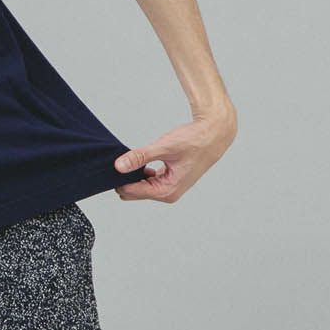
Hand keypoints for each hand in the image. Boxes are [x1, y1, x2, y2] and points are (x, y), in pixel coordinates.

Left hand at [112, 104, 237, 202]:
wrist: (213, 135)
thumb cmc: (194, 141)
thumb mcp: (164, 147)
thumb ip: (140, 157)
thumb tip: (119, 166)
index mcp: (166, 191)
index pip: (131, 192)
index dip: (120, 179)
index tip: (116, 164)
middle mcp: (167, 194)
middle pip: (133, 193)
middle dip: (126, 178)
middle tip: (125, 158)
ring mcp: (168, 189)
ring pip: (139, 187)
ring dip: (134, 174)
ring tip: (136, 157)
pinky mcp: (168, 181)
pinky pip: (147, 181)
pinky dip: (141, 172)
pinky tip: (142, 159)